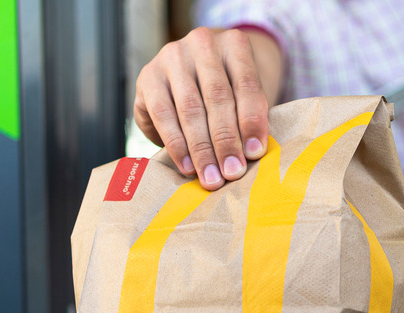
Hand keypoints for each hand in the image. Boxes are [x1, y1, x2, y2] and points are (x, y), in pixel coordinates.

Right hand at [134, 27, 281, 189]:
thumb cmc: (229, 90)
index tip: (255, 153)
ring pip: (190, 109)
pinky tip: (187, 166)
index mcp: (235, 44)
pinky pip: (163, 115)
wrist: (194, 72)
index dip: (252, 121)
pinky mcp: (149, 76)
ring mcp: (172, 57)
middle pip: (217, 98)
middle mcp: (202, 44)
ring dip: (201, 149)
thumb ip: (249, 117)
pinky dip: (176, 145)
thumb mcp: (244, 95)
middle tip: (232, 172)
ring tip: (211, 177)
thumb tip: (250, 155)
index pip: (247, 85)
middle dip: (226, 141)